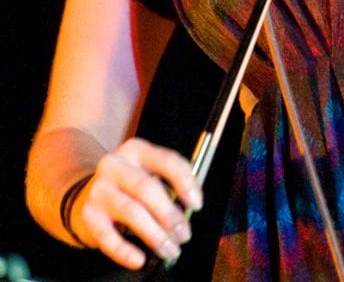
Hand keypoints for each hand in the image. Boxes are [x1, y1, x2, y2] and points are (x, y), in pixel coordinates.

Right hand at [70, 137, 202, 270]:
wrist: (80, 196)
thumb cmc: (125, 187)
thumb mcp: (145, 174)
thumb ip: (167, 186)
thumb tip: (187, 213)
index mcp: (137, 150)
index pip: (167, 161)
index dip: (185, 182)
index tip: (196, 204)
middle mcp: (116, 165)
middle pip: (148, 188)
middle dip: (170, 215)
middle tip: (184, 234)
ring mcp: (100, 189)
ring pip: (132, 212)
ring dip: (155, 234)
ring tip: (170, 249)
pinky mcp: (88, 214)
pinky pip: (108, 236)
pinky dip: (125, 251)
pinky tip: (139, 259)